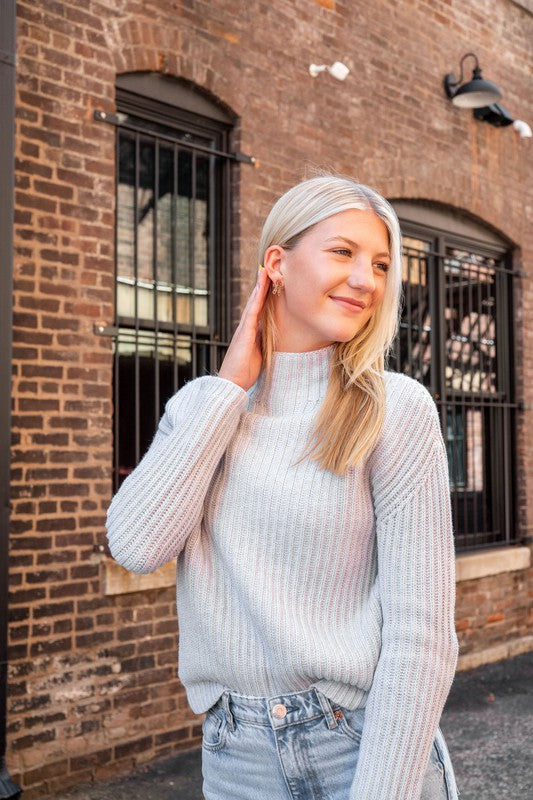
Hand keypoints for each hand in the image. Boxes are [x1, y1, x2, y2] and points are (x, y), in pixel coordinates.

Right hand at [217, 267, 270, 390]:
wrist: (232, 383)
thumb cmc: (244, 371)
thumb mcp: (258, 353)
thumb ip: (262, 342)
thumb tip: (270, 334)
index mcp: (250, 332)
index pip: (259, 310)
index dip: (264, 295)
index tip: (271, 282)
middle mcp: (245, 327)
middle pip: (255, 302)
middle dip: (262, 286)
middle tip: (268, 269)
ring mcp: (243, 329)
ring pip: (253, 303)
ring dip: (259, 287)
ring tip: (265, 272)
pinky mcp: (244, 334)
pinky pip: (252, 313)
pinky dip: (256, 300)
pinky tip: (261, 289)